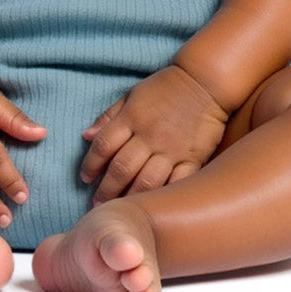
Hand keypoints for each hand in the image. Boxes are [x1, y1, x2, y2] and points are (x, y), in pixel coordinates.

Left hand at [79, 65, 228, 203]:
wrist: (205, 81)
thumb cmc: (165, 87)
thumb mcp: (132, 94)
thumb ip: (109, 116)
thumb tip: (86, 136)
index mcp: (132, 118)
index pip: (103, 145)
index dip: (90, 164)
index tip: (85, 178)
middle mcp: (149, 136)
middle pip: (122, 168)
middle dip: (106, 190)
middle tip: (98, 204)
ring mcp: (172, 149)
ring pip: (146, 181)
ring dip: (131, 198)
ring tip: (121, 209)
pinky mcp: (192, 159)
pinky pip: (176, 184)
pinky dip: (164, 197)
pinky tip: (154, 207)